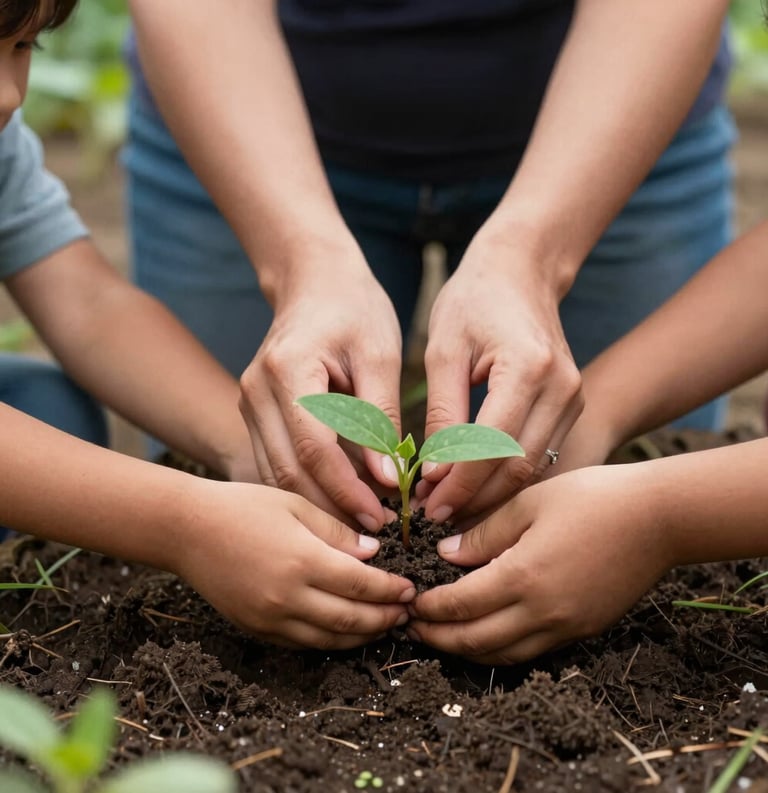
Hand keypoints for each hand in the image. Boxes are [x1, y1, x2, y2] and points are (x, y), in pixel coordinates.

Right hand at [174, 480, 415, 648]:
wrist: (186, 530)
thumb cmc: (243, 507)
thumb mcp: (295, 505)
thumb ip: (337, 532)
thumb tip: (374, 553)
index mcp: (302, 561)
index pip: (361, 585)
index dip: (390, 590)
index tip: (410, 588)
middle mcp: (288, 597)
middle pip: (351, 619)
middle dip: (385, 618)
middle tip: (406, 613)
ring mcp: (270, 618)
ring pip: (329, 639)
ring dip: (362, 636)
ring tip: (384, 625)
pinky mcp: (256, 629)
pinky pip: (302, 643)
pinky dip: (330, 640)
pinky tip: (345, 630)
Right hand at [239, 245, 402, 531]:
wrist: (314, 282)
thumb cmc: (355, 311)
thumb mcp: (379, 356)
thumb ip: (381, 418)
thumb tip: (388, 481)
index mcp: (288, 371)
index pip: (315, 449)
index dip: (348, 490)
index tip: (382, 519)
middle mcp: (256, 391)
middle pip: (288, 471)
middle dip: (331, 509)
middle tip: (373, 535)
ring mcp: (248, 403)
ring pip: (277, 474)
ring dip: (316, 505)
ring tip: (359, 527)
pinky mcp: (254, 413)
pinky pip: (276, 462)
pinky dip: (305, 488)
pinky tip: (337, 502)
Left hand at [408, 464, 672, 663]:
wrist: (660, 518)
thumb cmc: (593, 497)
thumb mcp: (529, 502)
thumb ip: (484, 532)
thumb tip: (446, 555)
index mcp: (523, 577)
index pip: (459, 605)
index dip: (429, 609)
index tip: (409, 602)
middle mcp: (543, 612)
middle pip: (475, 641)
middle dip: (439, 638)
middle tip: (413, 628)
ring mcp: (566, 626)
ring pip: (504, 655)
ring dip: (467, 650)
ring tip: (443, 636)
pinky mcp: (585, 629)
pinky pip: (533, 651)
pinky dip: (501, 649)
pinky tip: (488, 633)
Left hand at [416, 231, 583, 522]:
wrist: (520, 270)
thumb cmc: (473, 302)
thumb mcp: (443, 352)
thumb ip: (442, 414)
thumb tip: (434, 474)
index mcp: (528, 369)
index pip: (492, 448)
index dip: (458, 484)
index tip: (426, 503)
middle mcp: (562, 388)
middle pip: (518, 467)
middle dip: (474, 498)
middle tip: (433, 513)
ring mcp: (574, 398)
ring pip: (533, 468)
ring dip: (490, 493)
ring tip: (448, 503)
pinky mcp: (572, 405)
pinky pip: (540, 454)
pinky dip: (506, 476)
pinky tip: (474, 484)